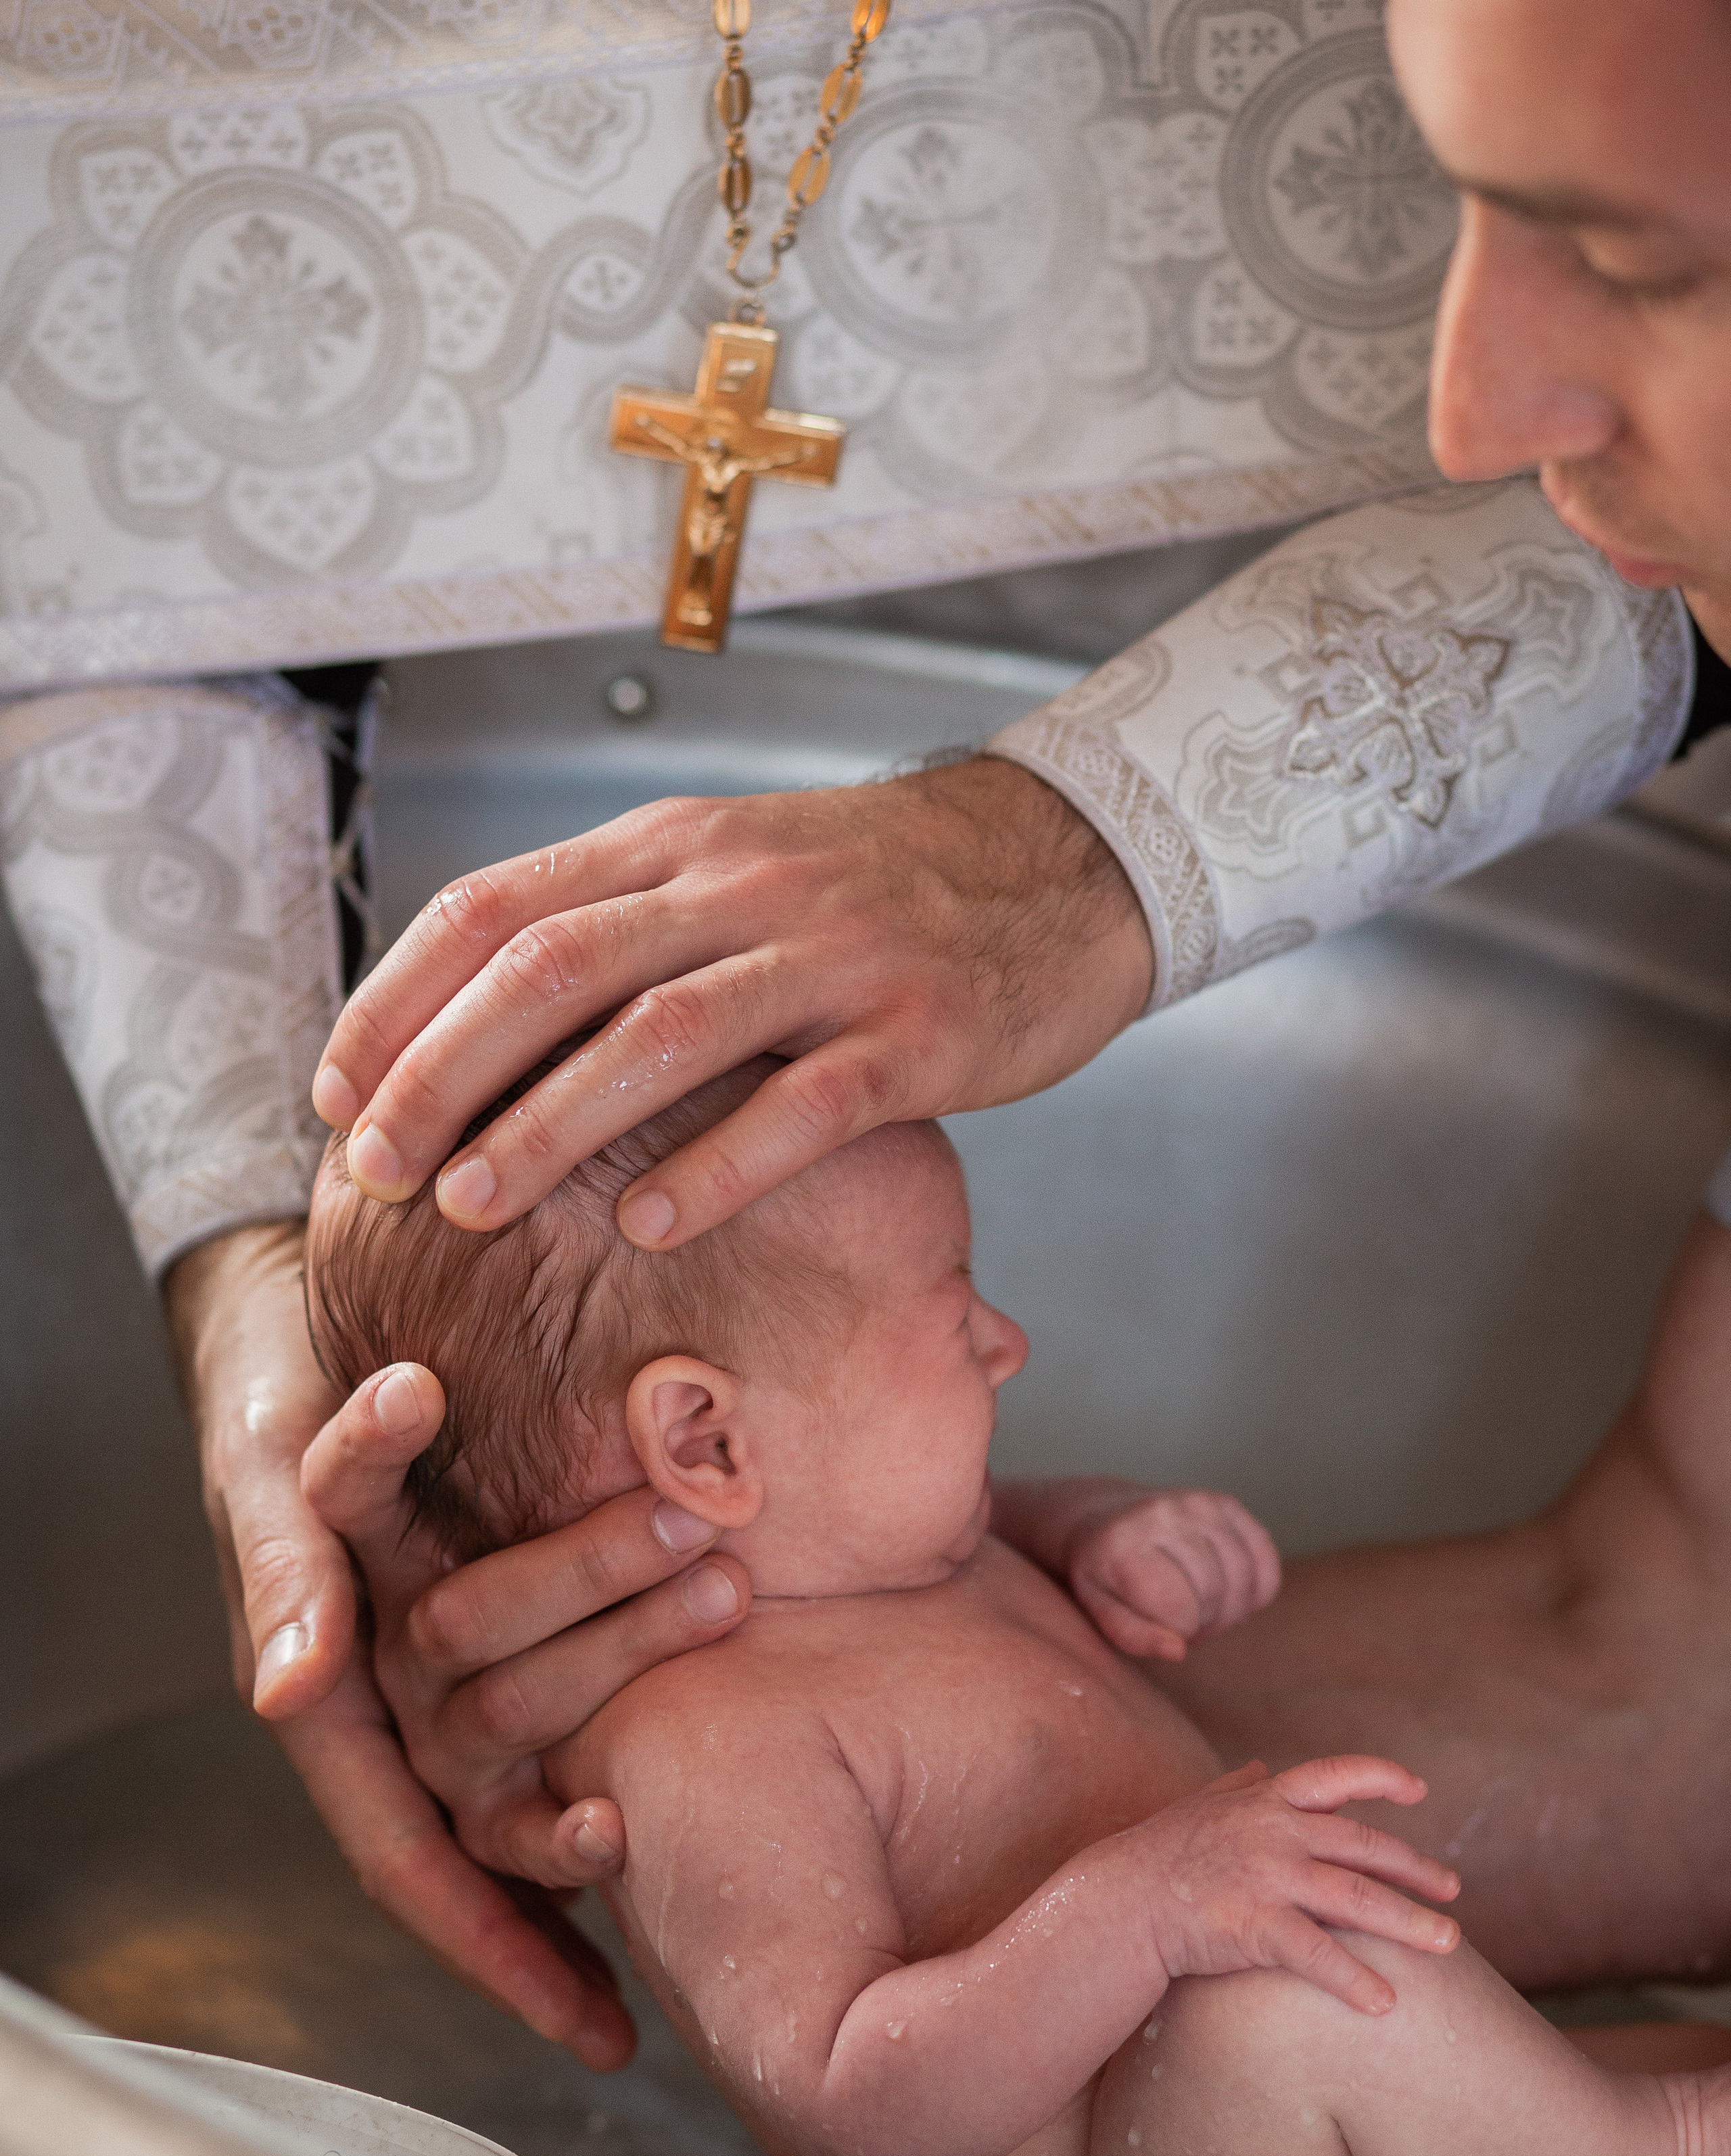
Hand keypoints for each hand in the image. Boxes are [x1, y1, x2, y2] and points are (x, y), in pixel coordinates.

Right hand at [298, 1360, 751, 1897]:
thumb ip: (287, 1566)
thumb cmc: (274, 1388)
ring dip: (625, 1751)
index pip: (407, 1862)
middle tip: (691, 1706)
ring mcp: (439, 1678)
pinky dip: (628, 1723)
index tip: (600, 1992)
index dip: (497, 1945)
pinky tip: (708, 1750)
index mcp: (324, 1698)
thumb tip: (292, 1691)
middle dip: (588, 1795)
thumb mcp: (267, 1469)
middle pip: (493, 1804)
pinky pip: (563, 1709)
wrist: (290, 1313)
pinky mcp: (489, 1623)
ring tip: (714, 1682)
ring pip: (541, 1757)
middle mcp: (386, 1711)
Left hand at [309, 760, 1150, 1246]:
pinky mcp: (916, 1032)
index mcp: (673, 847)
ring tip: (472, 1207)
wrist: (1062, 862)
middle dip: (442, 1072)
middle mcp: (737, 887)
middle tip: (377, 1167)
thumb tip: (472, 1026)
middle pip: (552, 967)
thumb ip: (619, 927)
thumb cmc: (874, 895)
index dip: (398, 1001)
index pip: (495, 906)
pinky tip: (654, 1224)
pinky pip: (805, 1104)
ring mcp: (830, 958)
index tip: (336, 1092)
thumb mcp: (731, 872)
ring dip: (549, 1124)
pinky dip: (720, 1165)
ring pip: (660, 1034)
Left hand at [1065, 1481, 1279, 1659]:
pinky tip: (1228, 1593)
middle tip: (1183, 1621)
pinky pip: (1266, 1562)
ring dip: (1229, 1609)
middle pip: (1214, 1593)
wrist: (1102, 1519)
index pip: (1179, 1610)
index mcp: (1123, 1544)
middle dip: (1203, 1622)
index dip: (1177, 1632)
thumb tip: (1177, 1650)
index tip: (1160, 1625)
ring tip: (1201, 1609)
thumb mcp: (1099, 1610)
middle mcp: (1164, 1514)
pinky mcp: (1227, 1503)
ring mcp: (1200, 1503)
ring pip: (1244, 1579)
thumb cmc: (1103, 1575)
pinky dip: (1257, 1590)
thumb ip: (1133, 1636)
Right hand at [1137, 1758, 1461, 2016]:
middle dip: (1415, 1869)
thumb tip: (1260, 1767)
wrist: (1117, 1903)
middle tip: (1453, 1891)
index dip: (1382, 1778)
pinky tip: (1385, 2003)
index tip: (1420, 1792)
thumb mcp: (1196, 1806)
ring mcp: (1266, 1877)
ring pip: (1357, 1898)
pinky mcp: (1253, 1924)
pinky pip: (1317, 1954)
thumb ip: (1234, 1786)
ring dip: (1410, 1922)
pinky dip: (1354, 1979)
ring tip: (1449, 1945)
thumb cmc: (1155, 1856)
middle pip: (1364, 1846)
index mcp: (1264, 1801)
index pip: (1335, 1775)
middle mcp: (1273, 1832)